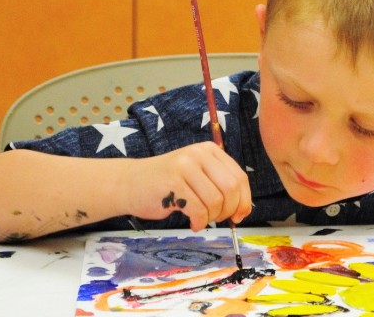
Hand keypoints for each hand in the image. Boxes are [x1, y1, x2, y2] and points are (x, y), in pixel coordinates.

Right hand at [119, 142, 251, 231]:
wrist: (129, 183)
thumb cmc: (166, 185)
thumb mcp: (197, 176)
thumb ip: (219, 185)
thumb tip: (244, 210)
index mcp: (209, 151)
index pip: (239, 177)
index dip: (244, 200)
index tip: (239, 216)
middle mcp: (198, 154)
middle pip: (231, 188)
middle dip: (229, 210)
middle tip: (218, 219)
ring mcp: (185, 167)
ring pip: (215, 201)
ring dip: (212, 218)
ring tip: (201, 219)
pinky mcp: (173, 183)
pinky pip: (198, 209)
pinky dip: (199, 222)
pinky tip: (193, 223)